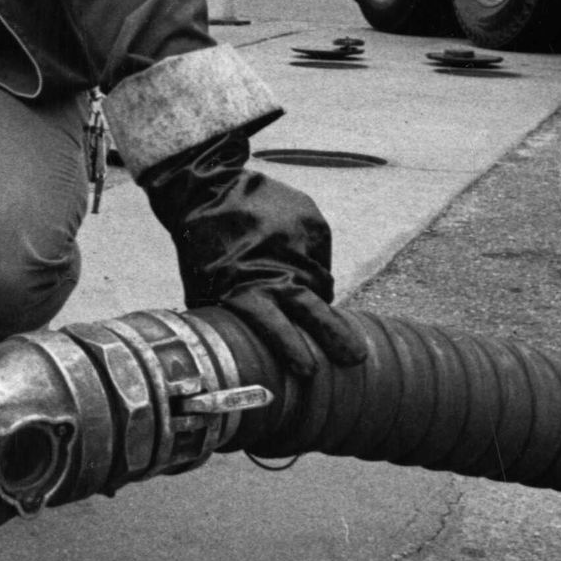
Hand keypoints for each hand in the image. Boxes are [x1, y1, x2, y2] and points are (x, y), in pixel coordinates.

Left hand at [139, 132, 368, 377]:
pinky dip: (308, 260)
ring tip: (299, 289)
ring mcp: (298, 239)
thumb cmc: (205, 247)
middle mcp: (276, 263)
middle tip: (356, 357)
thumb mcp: (205, 286)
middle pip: (313, 308)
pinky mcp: (312, 221)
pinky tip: (286, 250)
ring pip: (320, 281)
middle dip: (336, 336)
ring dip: (314, 294)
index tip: (308, 371)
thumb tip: (246, 354)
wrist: (209, 188)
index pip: (272, 323)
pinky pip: (319, 253)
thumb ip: (229, 316)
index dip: (290, 347)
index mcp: (244, 285)